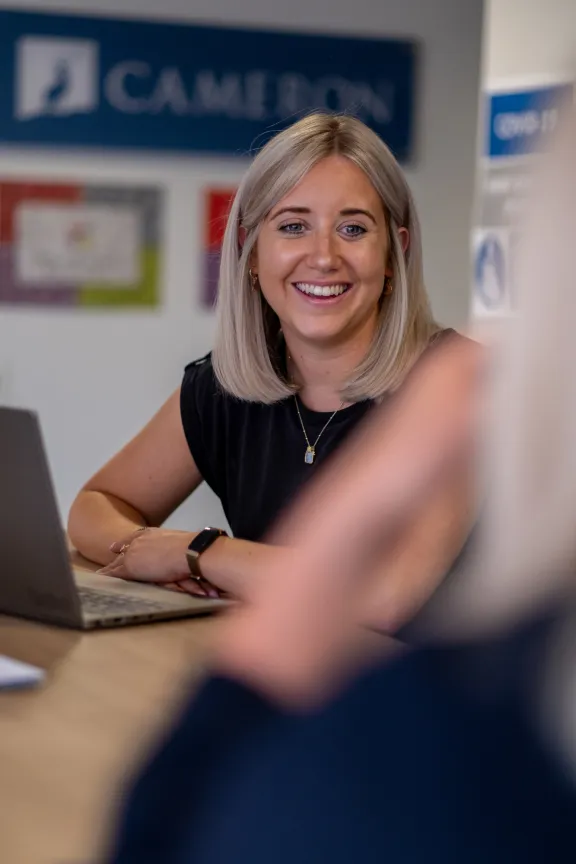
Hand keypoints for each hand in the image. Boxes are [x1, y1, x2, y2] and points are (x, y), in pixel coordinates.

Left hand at [98, 528, 219, 597]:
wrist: (189, 552)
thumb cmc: (192, 550)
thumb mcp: (183, 545)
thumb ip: (177, 548)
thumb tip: (186, 552)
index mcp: (154, 534)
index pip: (138, 536)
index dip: (131, 539)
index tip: (124, 541)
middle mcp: (141, 541)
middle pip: (125, 546)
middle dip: (118, 549)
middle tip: (110, 549)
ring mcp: (134, 553)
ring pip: (118, 560)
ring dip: (110, 566)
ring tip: (101, 570)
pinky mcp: (130, 567)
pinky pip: (114, 572)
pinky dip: (107, 574)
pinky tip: (101, 576)